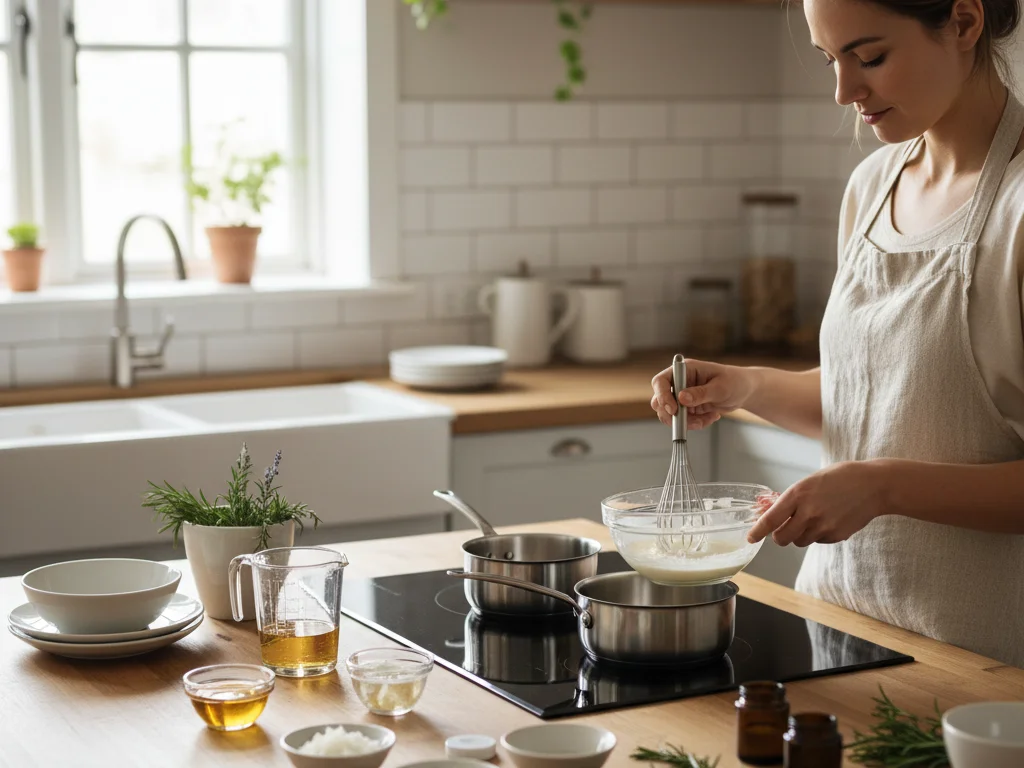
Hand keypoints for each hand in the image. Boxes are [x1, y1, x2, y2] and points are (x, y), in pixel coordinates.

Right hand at [650, 358, 756, 428]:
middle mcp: (680, 383)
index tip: (673, 410)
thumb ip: (701, 393)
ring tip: (707, 419)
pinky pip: (684, 421)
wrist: (745, 391)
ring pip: (670, 415)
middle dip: (672, 415)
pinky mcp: (688, 408)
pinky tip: (712, 417)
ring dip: (687, 422)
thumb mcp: (720, 387)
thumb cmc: (735, 382)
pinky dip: (696, 423)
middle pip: (660, 400)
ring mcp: (682, 397)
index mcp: (685, 371)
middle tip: (689, 421)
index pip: (661, 381)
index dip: (662, 395)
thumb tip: (681, 398)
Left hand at [746, 461, 887, 546]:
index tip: (750, 538)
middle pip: (782, 538)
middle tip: (784, 529)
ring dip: (800, 535)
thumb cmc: (841, 477)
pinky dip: (818, 534)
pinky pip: (818, 541)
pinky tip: (829, 519)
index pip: (771, 519)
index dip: (758, 531)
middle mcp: (808, 512)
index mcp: (798, 494)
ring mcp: (823, 526)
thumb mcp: (811, 481)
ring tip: (813, 517)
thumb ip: (792, 498)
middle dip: (780, 536)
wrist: (875, 485)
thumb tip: (771, 510)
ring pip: (800, 541)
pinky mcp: (836, 535)